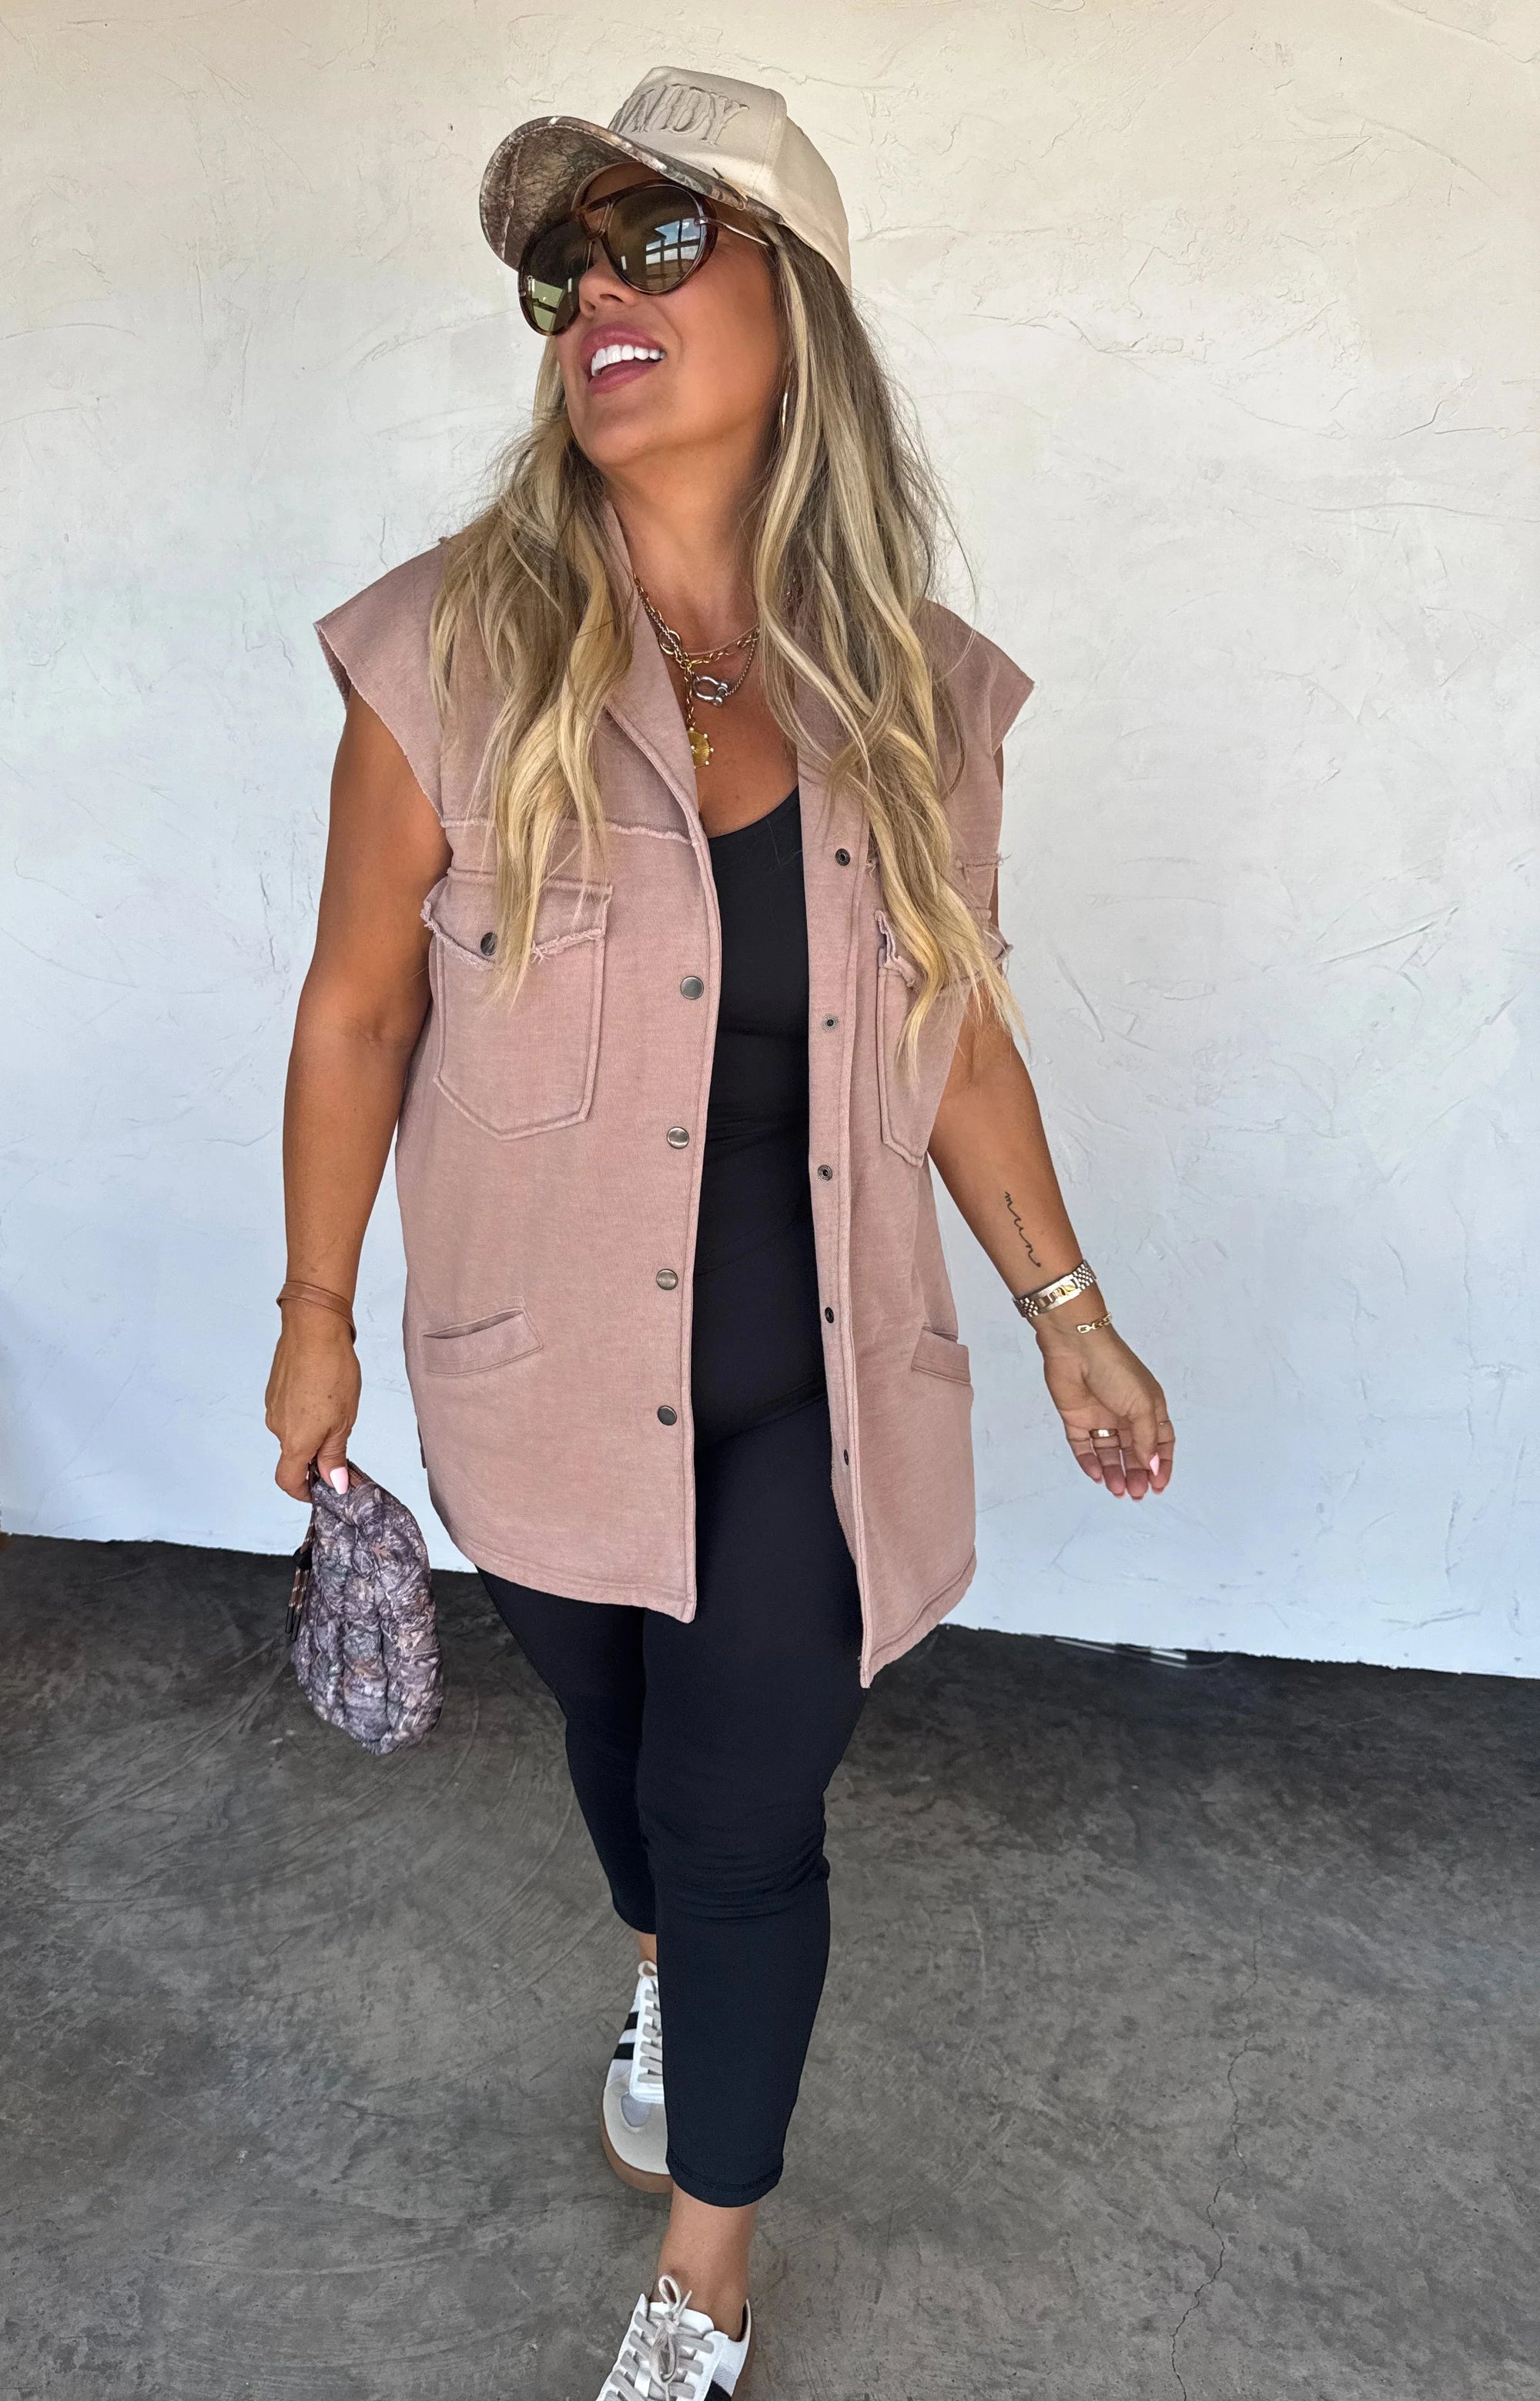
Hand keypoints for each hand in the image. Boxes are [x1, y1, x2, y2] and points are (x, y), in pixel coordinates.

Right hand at [264, 1311, 359, 1500]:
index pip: (288, 1481)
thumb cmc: (332, 1371)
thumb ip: (335, 1455)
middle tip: (342, 1440)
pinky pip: (289, 1411)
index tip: (321, 1490)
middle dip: (316, 1456)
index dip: (303, 1492)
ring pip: (293, 1431)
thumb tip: (334, 1484)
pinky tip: (324, 1393)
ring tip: (336, 1408)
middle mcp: (278, 1427)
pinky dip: (305, 1412)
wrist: (313, 1328)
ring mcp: (274, 1407)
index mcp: (295, 1441)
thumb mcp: (343, 1420)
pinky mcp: (275, 1389)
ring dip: (312, 1430)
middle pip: (293, 1455)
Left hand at [1035, 1319, 1173, 1499]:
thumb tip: (1151, 1465)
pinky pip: (1084, 1446)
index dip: (1161, 1464)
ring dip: (1114, 1472)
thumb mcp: (1141, 1404)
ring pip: (1109, 1453)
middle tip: (1136, 1493)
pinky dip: (1089, 1462)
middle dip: (1137, 1473)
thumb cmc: (1116, 1369)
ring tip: (1117, 1489)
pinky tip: (1096, 1475)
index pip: (1161, 1441)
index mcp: (1149, 1407)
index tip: (1159, 1485)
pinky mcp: (1077, 1418)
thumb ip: (1146, 1438)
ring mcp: (1101, 1417)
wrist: (1076, 1347)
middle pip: (1134, 1451)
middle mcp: (1126, 1414)